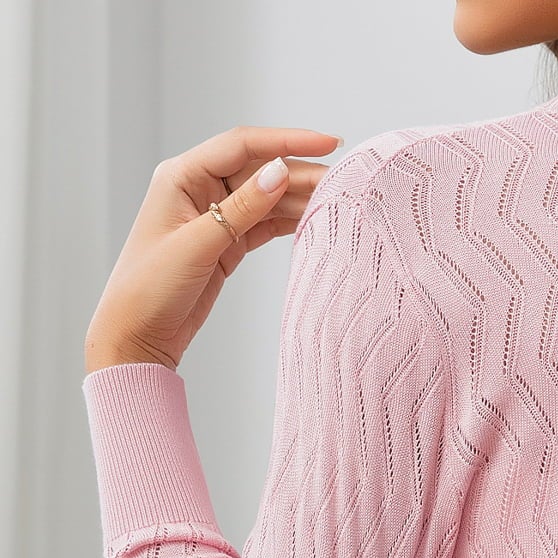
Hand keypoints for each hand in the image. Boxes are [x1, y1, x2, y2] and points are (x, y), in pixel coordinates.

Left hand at [83, 125, 342, 374]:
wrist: (136, 335)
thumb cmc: (150, 288)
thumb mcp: (198, 245)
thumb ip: (242, 208)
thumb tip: (280, 172)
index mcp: (182, 175)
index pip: (242, 145)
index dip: (287, 141)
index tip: (328, 144)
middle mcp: (198, 188)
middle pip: (259, 170)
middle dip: (300, 173)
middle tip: (342, 183)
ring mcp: (214, 216)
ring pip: (265, 198)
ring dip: (299, 199)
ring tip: (337, 202)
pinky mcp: (226, 243)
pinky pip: (263, 224)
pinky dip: (288, 223)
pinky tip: (315, 221)